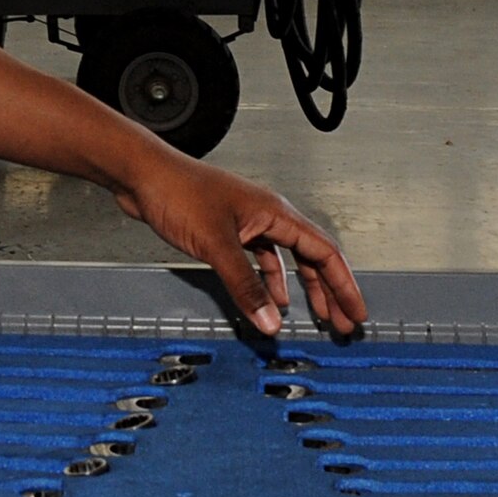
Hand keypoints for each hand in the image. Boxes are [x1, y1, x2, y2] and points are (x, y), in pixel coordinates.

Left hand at [115, 155, 366, 337]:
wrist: (141, 176)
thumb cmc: (177, 191)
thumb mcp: (216, 245)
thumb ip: (245, 286)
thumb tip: (271, 320)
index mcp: (275, 212)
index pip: (324, 252)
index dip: (344, 285)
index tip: (356, 311)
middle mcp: (266, 215)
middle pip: (311, 257)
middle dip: (330, 291)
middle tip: (343, 321)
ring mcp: (247, 221)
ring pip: (287, 259)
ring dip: (302, 288)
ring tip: (315, 314)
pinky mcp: (227, 229)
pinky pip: (261, 259)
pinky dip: (270, 281)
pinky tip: (270, 298)